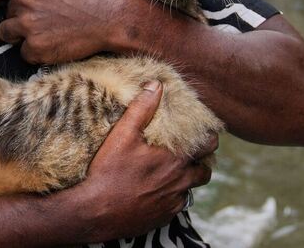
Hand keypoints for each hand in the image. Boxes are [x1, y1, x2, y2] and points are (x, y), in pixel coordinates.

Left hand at [0, 0, 129, 64]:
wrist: (111, 15)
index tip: (1, 3)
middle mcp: (22, 0)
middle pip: (4, 16)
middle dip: (21, 18)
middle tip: (48, 16)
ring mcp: (28, 25)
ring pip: (8, 35)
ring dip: (24, 35)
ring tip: (51, 29)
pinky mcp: (36, 48)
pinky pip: (25, 53)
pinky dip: (38, 51)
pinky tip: (57, 41)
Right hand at [70, 81, 216, 239]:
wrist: (94, 212)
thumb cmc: (108, 171)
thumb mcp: (122, 134)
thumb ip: (142, 108)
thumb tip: (157, 85)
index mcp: (175, 159)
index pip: (209, 146)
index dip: (209, 139)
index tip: (203, 134)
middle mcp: (180, 182)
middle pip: (205, 171)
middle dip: (200, 162)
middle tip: (190, 155)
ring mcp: (172, 202)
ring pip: (191, 190)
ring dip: (186, 181)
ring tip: (173, 172)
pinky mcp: (163, 217)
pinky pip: (176, 205)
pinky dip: (172, 197)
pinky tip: (157, 191)